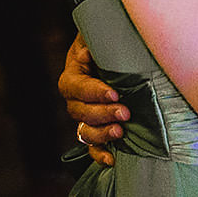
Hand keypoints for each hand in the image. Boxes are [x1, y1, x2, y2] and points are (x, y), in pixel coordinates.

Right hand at [59, 33, 125, 167]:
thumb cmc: (107, 42)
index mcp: (72, 76)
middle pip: (81, 112)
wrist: (115, 51)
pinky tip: (112, 159)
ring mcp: (85, 116)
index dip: (93, 92)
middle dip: (102, 114)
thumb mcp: (99, 37)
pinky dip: (99, 154)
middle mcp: (75, 99)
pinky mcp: (96, 127)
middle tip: (124, 112)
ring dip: (101, 133)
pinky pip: (92, 146)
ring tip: (120, 131)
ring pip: (84, 131)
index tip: (114, 93)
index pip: (77, 87)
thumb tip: (86, 55)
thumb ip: (94, 42)